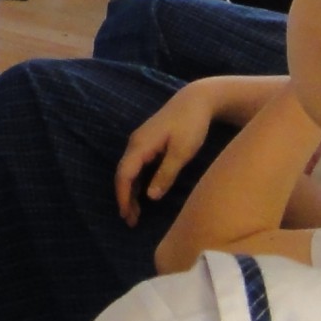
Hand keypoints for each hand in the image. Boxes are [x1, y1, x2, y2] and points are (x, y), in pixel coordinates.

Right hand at [114, 82, 219, 223]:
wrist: (197, 100)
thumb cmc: (191, 125)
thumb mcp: (182, 152)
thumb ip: (166, 174)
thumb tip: (150, 197)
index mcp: (140, 145)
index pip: (124, 174)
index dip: (123, 196)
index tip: (126, 215)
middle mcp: (135, 143)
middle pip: (123, 174)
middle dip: (125, 198)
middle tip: (130, 221)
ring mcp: (140, 142)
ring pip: (129, 170)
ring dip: (130, 191)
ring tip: (136, 212)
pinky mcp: (148, 142)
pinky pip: (136, 165)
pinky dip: (137, 181)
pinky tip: (144, 193)